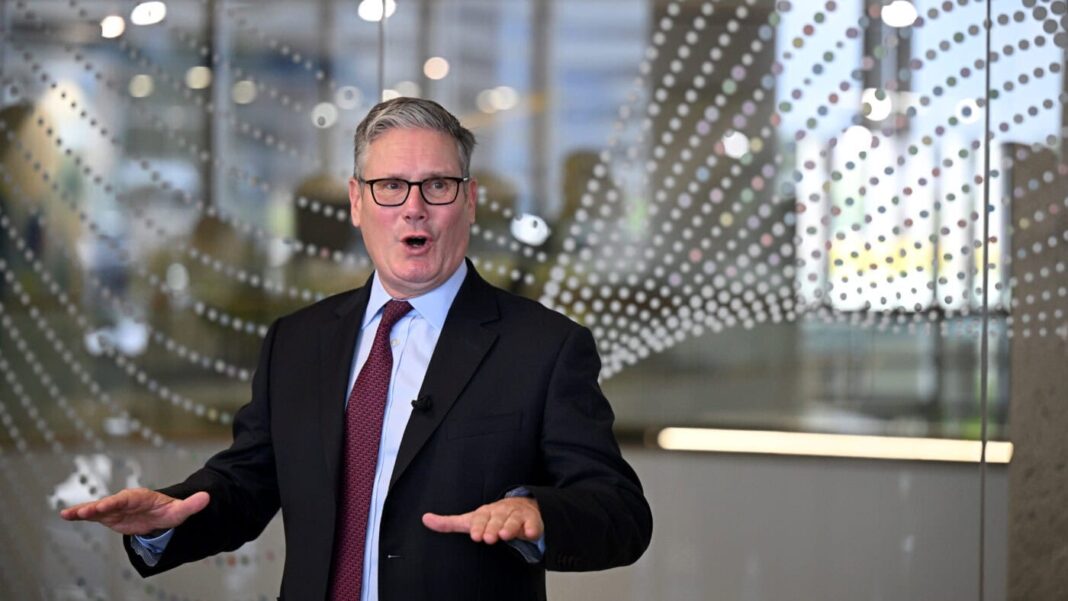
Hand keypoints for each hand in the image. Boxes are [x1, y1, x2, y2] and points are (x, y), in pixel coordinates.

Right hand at [59, 488, 209, 536]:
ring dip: (84, 511)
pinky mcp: (109, 516)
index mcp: (139, 497)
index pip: (126, 499)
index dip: (115, 502)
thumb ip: (192, 505)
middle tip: (83, 512)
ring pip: (98, 509)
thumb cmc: (170, 511)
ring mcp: (115, 508)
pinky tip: (67, 516)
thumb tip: (208, 497)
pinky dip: (81, 515)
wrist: (161, 515)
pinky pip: (94, 515)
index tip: (104, 506)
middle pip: (109, 503)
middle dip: (96, 507)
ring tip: (68, 514)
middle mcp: (124, 500)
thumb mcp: (181, 510)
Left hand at [422, 496, 542, 544]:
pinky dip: (532, 528)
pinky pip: (533, 524)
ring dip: (510, 527)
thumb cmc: (492, 517)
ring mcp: (518, 515)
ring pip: (514, 520)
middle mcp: (501, 511)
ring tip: (505, 534)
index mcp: (486, 511)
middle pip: (497, 519)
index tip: (475, 535)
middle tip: (489, 537)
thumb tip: (425, 519)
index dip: (478, 526)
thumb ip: (449, 523)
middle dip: (492, 527)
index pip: (481, 518)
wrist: (521, 507)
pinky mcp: (532, 521)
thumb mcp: (470, 520)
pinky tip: (530, 533)